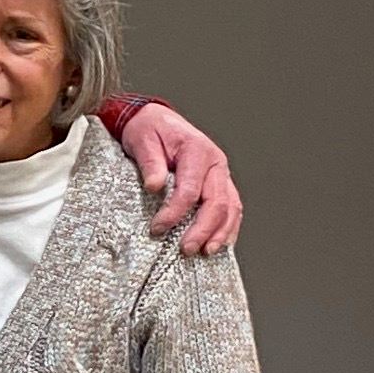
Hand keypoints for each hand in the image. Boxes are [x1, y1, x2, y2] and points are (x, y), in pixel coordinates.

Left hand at [119, 104, 241, 254]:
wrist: (156, 120)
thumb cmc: (149, 130)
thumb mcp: (142, 140)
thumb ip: (150, 164)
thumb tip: (154, 186)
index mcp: (197, 150)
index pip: (190, 189)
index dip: (175, 212)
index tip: (157, 228)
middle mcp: (215, 163)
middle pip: (217, 202)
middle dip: (203, 229)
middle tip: (186, 250)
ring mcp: (221, 174)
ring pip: (231, 207)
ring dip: (221, 232)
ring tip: (206, 252)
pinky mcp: (220, 183)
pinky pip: (231, 207)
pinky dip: (227, 227)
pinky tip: (219, 244)